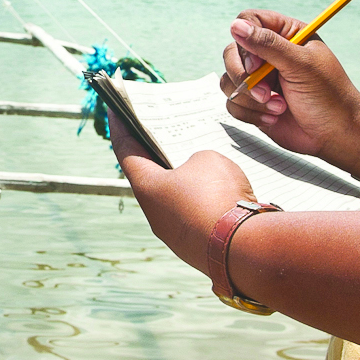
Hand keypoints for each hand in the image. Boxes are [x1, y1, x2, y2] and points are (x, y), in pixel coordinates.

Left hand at [110, 132, 255, 283]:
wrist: (244, 248)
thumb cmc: (218, 197)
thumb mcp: (207, 159)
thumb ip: (197, 159)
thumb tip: (200, 173)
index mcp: (147, 189)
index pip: (125, 151)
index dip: (121, 128)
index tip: (115, 111)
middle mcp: (156, 215)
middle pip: (151, 177)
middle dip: (157, 154)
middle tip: (162, 131)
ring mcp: (177, 235)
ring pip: (178, 200)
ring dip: (186, 181)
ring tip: (201, 160)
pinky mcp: (198, 247)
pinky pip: (199, 217)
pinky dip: (206, 202)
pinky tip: (224, 191)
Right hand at [220, 10, 359, 177]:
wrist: (336, 134)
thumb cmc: (329, 96)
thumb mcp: (301, 65)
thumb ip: (268, 44)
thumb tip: (236, 27)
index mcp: (286, 35)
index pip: (249, 22)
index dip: (246, 41)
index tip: (256, 64)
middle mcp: (269, 55)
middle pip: (232, 52)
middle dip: (244, 76)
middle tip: (265, 92)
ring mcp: (260, 80)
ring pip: (229, 80)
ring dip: (250, 99)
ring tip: (278, 107)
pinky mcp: (254, 103)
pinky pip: (233, 104)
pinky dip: (251, 114)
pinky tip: (274, 118)